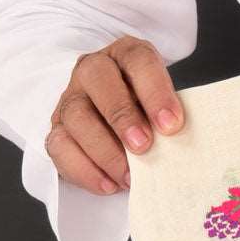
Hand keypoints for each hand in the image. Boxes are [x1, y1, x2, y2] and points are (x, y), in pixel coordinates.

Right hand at [44, 35, 183, 193]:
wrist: (116, 120)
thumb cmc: (148, 112)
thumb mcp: (162, 106)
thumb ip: (167, 118)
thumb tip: (182, 150)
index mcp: (126, 56)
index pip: (138, 60)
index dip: (155, 91)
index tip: (172, 124)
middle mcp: (92, 70)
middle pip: (97, 79)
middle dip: (121, 115)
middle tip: (143, 146)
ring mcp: (71, 97)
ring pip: (75, 115)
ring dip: (104, 149)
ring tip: (129, 176)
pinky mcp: (57, 128)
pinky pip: (59, 146)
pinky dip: (84, 169)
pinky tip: (109, 185)